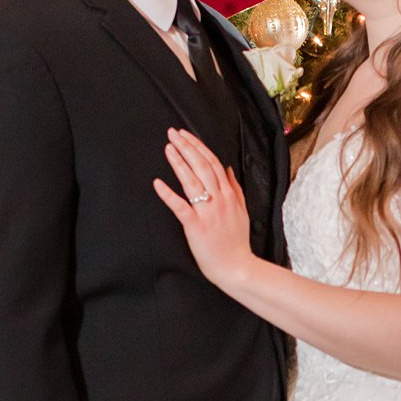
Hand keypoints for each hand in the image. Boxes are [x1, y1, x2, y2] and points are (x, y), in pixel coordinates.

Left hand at [154, 129, 254, 289]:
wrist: (237, 267)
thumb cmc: (237, 242)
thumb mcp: (242, 210)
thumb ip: (235, 188)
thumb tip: (227, 168)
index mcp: (229, 194)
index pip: (213, 163)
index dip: (197, 146)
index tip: (185, 135)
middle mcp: (219, 199)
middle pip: (202, 166)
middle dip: (186, 147)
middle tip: (172, 133)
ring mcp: (208, 212)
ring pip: (192, 181)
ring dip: (179, 162)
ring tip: (168, 148)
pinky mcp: (196, 226)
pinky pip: (180, 207)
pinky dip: (168, 194)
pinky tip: (158, 183)